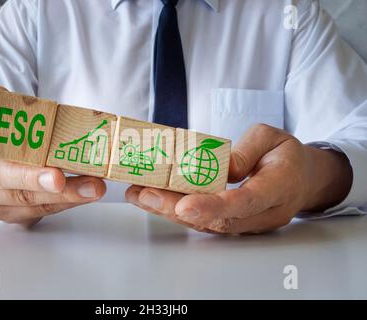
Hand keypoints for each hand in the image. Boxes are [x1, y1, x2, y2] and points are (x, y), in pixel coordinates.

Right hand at [0, 86, 105, 226]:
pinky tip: (87, 194)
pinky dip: (66, 202)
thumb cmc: (10, 135)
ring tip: (92, 187)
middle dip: (29, 177)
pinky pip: (37, 209)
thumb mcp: (11, 115)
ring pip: (21, 197)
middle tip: (57, 177)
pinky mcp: (6, 212)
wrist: (9, 164)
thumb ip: (7, 106)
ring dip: (61, 194)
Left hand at [126, 124, 352, 233]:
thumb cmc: (286, 154)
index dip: (213, 206)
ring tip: (139, 195)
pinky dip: (178, 210)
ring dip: (170, 211)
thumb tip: (221, 169)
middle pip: (218, 219)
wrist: (302, 178)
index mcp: (278, 187)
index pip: (245, 201)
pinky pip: (206, 220)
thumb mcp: (272, 136)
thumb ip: (247, 150)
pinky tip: (154, 198)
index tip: (183, 206)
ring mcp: (249, 223)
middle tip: (144, 195)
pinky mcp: (236, 223)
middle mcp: (263, 213)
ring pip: (207, 224)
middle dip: (176, 209)